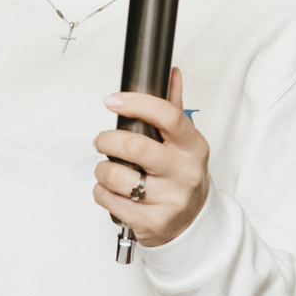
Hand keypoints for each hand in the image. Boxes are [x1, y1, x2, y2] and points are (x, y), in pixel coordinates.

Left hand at [94, 67, 211, 247]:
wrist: (192, 222)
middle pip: (136, 147)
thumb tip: (172, 73)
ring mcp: (169, 200)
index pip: (168, 116)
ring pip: (116, 176)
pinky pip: (109, 201)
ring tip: (108, 170)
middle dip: (107, 140)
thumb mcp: (184, 143)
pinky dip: (101, 192)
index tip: (113, 100)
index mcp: (193, 147)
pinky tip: (111, 191)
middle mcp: (185, 173)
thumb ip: (174, 108)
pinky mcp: (151, 222)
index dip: (136, 103)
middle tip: (101, 141)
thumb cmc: (181, 176)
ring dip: (102, 170)